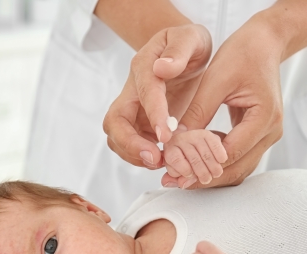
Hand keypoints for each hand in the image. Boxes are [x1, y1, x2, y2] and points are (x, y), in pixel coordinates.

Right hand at [103, 24, 211, 169]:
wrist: (186, 51)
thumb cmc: (189, 43)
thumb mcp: (191, 37)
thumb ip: (179, 49)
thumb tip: (162, 68)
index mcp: (143, 67)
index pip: (144, 92)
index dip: (152, 114)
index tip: (165, 135)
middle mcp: (132, 91)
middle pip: (115, 122)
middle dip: (130, 144)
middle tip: (155, 158)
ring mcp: (134, 110)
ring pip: (119, 138)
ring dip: (135, 155)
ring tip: (162, 162)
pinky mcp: (142, 124)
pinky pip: (134, 145)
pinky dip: (144, 158)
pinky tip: (166, 161)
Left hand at [161, 15, 283, 188]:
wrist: (264, 43)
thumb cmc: (241, 54)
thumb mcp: (214, 79)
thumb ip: (198, 112)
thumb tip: (175, 141)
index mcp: (264, 117)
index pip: (230, 154)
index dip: (201, 165)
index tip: (175, 171)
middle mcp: (271, 132)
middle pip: (236, 169)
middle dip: (204, 177)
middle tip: (174, 182)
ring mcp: (267, 135)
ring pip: (238, 168)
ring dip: (209, 173)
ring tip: (179, 176)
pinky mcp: (259, 134)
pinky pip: (238, 156)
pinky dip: (216, 161)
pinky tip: (193, 158)